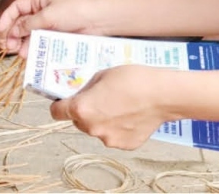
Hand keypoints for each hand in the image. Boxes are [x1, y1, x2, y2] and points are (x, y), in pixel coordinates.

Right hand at [0, 0, 100, 54]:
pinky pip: (40, 43)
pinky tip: (31, 55)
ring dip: (23, 44)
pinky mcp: (55, 37)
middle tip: (10, 47)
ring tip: (21, 54)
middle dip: (14, 35)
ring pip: (30, 36)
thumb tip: (14, 31)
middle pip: (21, 24)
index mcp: (38, 2)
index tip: (0, 31)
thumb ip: (29, 24)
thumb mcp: (48, 15)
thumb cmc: (74, 11)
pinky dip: (34, 49)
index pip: (17, 8)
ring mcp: (48, 26)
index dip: (6, 19)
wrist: (96, 22)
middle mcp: (41, 13)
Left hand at [51, 65, 168, 149]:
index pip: (56, 112)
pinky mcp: (125, 145)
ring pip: (97, 129)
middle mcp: (92, 128)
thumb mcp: (102, 74)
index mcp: (81, 109)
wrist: (162, 95)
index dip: (59, 105)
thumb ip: (87, 88)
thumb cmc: (134, 80)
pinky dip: (119, 128)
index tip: (63, 102)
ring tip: (120, 106)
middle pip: (79, 121)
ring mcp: (109, 139)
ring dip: (103, 120)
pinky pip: (115, 136)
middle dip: (85, 111)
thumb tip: (81, 94)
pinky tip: (131, 115)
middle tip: (101, 99)